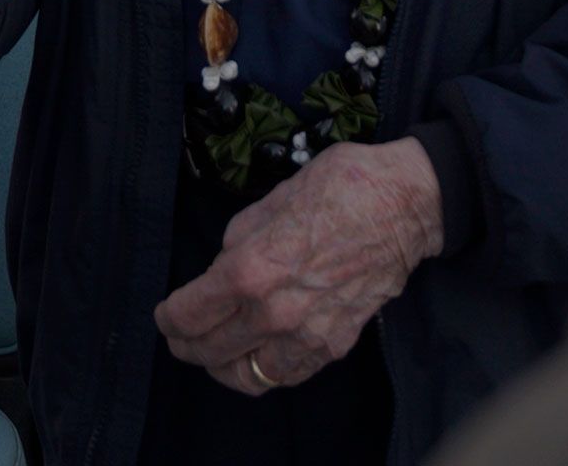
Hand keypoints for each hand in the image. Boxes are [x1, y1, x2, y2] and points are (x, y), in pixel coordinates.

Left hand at [153, 137, 444, 393]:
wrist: (403, 206)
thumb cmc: (337, 188)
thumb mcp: (269, 201)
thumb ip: (238, 242)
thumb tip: (224, 266)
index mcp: (251, 270)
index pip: (190, 314)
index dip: (169, 318)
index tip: (165, 314)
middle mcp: (275, 312)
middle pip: (210, 351)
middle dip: (186, 345)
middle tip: (179, 337)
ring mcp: (307, 335)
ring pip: (248, 377)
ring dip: (223, 367)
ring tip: (215, 352)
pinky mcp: (334, 345)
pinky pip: (287, 376)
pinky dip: (264, 371)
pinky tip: (256, 354)